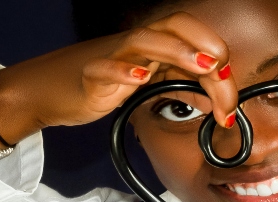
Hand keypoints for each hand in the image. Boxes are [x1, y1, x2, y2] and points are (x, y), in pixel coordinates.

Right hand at [0, 12, 237, 147]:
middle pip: (174, 27)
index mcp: (154, 44)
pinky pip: (102, 68)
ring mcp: (111, 56)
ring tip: (202, 65)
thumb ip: (181, 82)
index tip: (230, 97)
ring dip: (176, 50)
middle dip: (205, 45)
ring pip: (144, 40)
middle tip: (223, 74)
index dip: (218, 59)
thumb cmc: (101, 84)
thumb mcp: (148, 82)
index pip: (193, 38)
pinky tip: (138, 78)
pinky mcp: (88, 75)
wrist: (47, 91)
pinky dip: (121, 71)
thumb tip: (221, 98)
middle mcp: (136, 45)